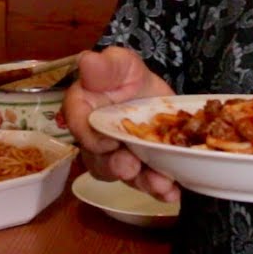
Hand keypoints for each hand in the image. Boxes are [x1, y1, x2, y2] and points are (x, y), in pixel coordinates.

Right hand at [62, 47, 179, 201]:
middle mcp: (95, 139)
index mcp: (83, 109)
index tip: (108, 142)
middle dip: (116, 166)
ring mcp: (117, 157)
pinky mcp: (140, 166)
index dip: (91, 138)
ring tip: (162, 184)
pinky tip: (174, 192)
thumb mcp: (120, 63)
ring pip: (124, 175)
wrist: (149, 91)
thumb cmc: (126, 75)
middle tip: (131, 167)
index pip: (78, 124)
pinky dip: (160, 189)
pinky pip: (146, 182)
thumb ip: (105, 66)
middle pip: (99, 159)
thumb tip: (87, 61)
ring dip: (142, 182)